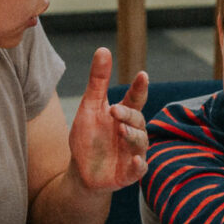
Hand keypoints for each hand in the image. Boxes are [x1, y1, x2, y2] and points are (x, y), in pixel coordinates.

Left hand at [68, 48, 148, 191]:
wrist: (81, 172)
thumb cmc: (88, 137)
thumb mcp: (89, 107)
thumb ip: (98, 81)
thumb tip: (103, 49)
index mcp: (124, 114)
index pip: (135, 98)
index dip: (139, 88)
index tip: (142, 75)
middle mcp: (132, 132)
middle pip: (138, 120)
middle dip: (128, 114)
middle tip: (114, 110)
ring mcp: (133, 153)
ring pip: (140, 142)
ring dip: (132, 135)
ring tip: (121, 130)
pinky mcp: (130, 173)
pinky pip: (140, 169)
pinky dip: (139, 165)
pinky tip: (135, 160)